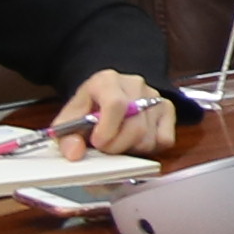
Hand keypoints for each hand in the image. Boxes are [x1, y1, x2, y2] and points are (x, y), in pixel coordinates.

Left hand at [47, 71, 179, 159]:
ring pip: (149, 138)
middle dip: (117, 147)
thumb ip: (66, 137)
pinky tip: (134, 141)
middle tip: (104, 149)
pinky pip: (164, 140)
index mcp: (107, 81)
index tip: (98, 144)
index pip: (116, 104)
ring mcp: (154, 97)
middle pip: (135, 126)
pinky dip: (149, 149)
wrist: (105, 95)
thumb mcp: (69, 119)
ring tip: (118, 142)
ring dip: (131, 149)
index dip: (107, 130)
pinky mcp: (167, 110)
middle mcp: (135, 85)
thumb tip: (75, 152)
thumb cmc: (88, 108)